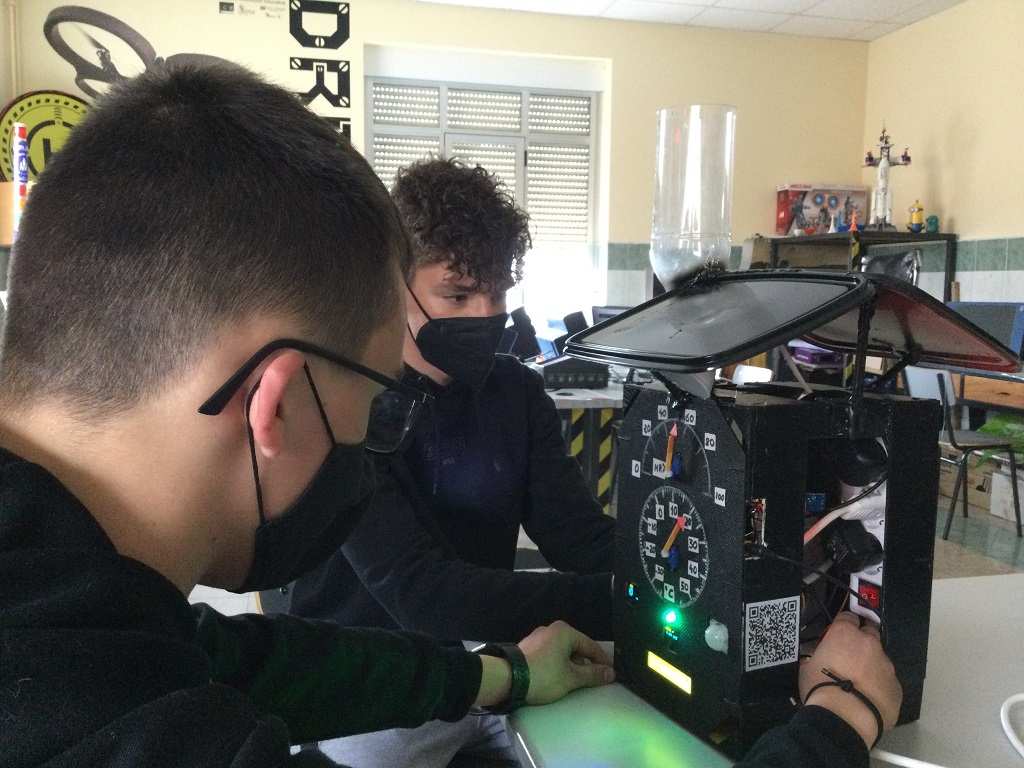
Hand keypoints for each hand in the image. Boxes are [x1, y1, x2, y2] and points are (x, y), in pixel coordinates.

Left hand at [517, 620, 614, 704]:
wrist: (506, 678)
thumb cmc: (543, 676)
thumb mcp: (571, 678)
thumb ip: (592, 675)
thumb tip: (610, 673)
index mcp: (564, 631)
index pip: (591, 645)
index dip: (602, 661)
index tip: (611, 674)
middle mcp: (551, 629)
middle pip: (576, 647)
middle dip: (586, 663)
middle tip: (594, 680)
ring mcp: (538, 637)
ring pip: (563, 651)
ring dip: (571, 665)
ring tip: (575, 681)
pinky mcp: (528, 647)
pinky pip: (550, 654)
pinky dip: (558, 664)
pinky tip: (557, 677)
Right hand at [800, 612, 902, 747]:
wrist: (845, 718)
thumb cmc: (820, 687)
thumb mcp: (807, 666)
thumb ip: (816, 655)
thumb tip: (819, 656)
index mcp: (845, 633)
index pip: (848, 616)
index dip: (844, 625)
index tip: (839, 635)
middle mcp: (869, 644)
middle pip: (870, 632)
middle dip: (863, 640)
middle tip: (851, 655)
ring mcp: (887, 665)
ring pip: (880, 659)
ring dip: (871, 665)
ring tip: (859, 684)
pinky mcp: (897, 687)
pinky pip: (888, 682)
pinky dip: (879, 686)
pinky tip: (869, 699)